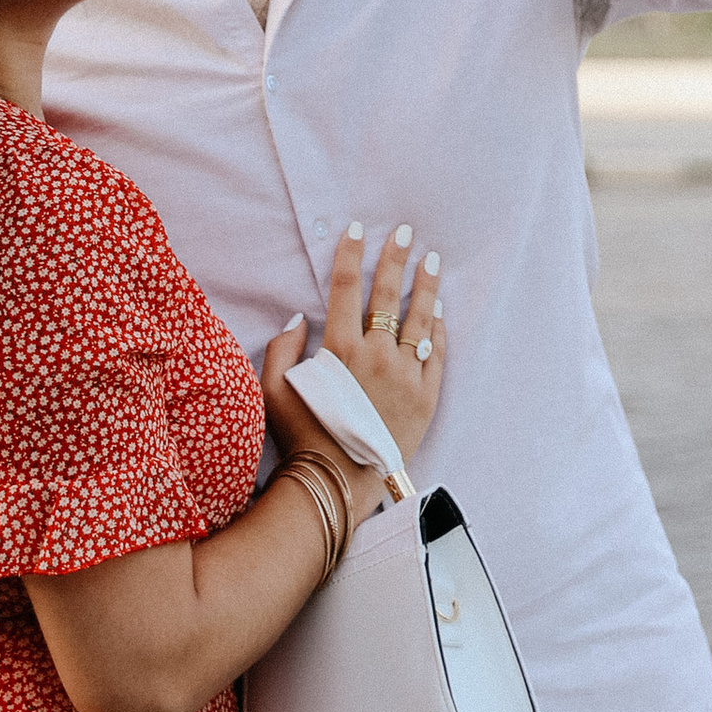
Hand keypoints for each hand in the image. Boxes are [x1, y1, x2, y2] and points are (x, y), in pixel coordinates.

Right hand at [261, 221, 445, 522]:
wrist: (337, 482)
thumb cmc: (301, 436)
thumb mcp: (273, 391)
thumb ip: (280, 349)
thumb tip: (299, 318)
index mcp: (340, 348)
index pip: (346, 286)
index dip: (351, 253)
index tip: (357, 229)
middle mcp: (376, 354)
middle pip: (388, 293)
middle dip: (396, 257)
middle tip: (405, 232)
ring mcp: (405, 374)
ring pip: (420, 318)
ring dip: (426, 285)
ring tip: (432, 260)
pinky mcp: (426, 396)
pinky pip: (436, 352)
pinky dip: (438, 329)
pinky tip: (439, 311)